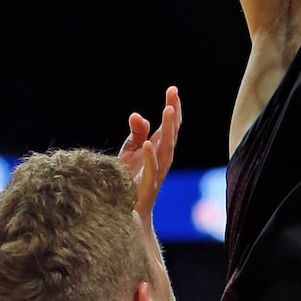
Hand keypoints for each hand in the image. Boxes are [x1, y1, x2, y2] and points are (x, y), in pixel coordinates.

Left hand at [117, 85, 180, 224]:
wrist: (128, 211)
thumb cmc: (129, 180)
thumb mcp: (130, 152)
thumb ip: (137, 133)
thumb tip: (136, 114)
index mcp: (159, 149)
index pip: (170, 125)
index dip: (173, 108)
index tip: (173, 90)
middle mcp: (162, 159)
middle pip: (171, 133)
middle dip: (173, 114)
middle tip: (173, 94)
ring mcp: (157, 172)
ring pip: (166, 148)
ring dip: (168, 130)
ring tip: (167, 111)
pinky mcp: (147, 185)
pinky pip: (151, 170)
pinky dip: (150, 157)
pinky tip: (147, 144)